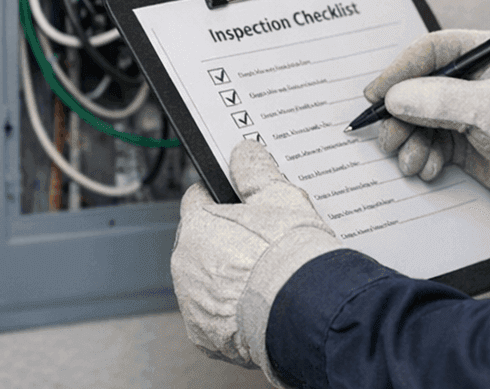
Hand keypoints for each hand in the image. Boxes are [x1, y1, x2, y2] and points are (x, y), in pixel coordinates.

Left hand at [170, 140, 339, 383]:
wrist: (304, 311)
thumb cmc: (289, 255)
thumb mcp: (281, 198)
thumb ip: (256, 171)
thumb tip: (245, 152)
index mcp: (197, 226)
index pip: (197, 199)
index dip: (221, 197)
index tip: (240, 202)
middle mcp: (185, 266)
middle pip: (201, 242)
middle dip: (225, 239)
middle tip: (261, 240)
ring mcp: (192, 304)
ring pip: (205, 280)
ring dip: (227, 276)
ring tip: (264, 274)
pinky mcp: (204, 336)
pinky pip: (214, 316)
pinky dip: (231, 310)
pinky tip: (259, 302)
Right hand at [362, 28, 489, 199]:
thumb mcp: (486, 107)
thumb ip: (438, 100)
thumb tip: (395, 98)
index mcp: (484, 54)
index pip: (432, 51)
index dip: (400, 70)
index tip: (376, 93)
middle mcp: (472, 79)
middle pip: (418, 88)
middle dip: (400, 116)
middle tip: (389, 138)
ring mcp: (466, 110)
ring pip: (419, 119)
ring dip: (409, 142)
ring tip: (410, 161)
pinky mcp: (465, 140)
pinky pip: (430, 144)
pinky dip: (422, 157)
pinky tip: (427, 168)